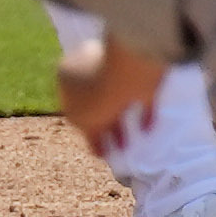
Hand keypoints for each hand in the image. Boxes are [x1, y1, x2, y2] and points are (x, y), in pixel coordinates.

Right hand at [56, 37, 167, 156]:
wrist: (131, 65)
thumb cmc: (97, 91)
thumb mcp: (79, 117)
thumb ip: (84, 125)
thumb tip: (93, 129)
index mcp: (69, 74)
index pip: (73, 106)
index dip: (81, 130)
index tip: (90, 149)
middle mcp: (93, 69)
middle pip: (96, 105)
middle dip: (102, 129)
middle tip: (108, 151)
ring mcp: (121, 71)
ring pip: (118, 103)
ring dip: (121, 125)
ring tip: (126, 147)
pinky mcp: (146, 75)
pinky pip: (144, 100)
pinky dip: (146, 115)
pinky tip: (147, 130)